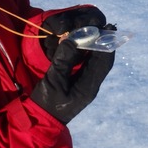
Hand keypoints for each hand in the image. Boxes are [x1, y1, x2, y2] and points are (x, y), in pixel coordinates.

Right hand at [31, 6, 114, 123]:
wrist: (40, 120)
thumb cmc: (46, 103)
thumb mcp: (53, 80)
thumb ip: (63, 60)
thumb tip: (73, 40)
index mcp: (88, 86)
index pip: (103, 62)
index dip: (106, 44)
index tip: (106, 28)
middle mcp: (92, 85)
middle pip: (103, 61)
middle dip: (104, 43)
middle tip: (103, 27)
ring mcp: (87, 86)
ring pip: (98, 63)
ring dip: (98, 48)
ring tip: (95, 33)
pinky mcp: (81, 85)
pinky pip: (90, 66)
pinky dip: (89, 54)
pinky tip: (84, 45)